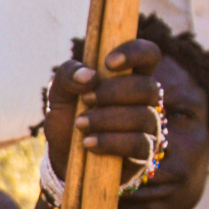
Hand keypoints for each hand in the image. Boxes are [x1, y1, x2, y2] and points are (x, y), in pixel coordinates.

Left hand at [41, 39, 164, 177]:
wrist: (64, 156)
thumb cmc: (69, 117)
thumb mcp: (59, 93)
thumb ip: (67, 75)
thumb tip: (89, 75)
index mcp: (131, 76)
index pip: (149, 54)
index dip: (135, 53)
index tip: (108, 63)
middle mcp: (146, 100)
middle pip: (148, 87)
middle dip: (114, 92)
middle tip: (86, 99)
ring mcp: (149, 127)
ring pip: (143, 116)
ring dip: (107, 118)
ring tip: (81, 124)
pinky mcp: (145, 154)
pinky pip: (139, 144)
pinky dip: (111, 142)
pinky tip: (89, 143)